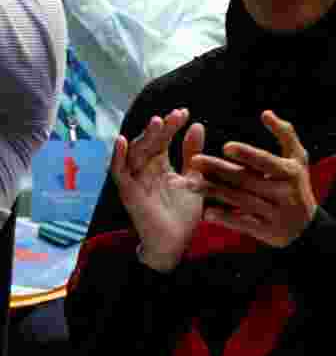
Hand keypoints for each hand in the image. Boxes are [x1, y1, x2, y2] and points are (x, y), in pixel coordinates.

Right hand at [111, 108, 205, 272]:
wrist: (176, 243)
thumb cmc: (182, 213)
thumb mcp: (193, 178)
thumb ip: (193, 154)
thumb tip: (197, 125)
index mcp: (159, 165)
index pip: (162, 139)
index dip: (171, 126)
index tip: (185, 113)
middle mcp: (145, 170)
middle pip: (149, 143)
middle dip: (161, 128)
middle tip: (175, 116)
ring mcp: (135, 180)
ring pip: (135, 153)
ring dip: (144, 137)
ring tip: (157, 122)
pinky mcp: (128, 193)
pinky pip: (119, 173)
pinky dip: (118, 157)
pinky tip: (122, 141)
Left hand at [191, 110, 316, 247]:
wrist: (308, 227)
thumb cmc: (297, 184)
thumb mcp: (298, 157)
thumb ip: (285, 133)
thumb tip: (265, 113)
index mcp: (290, 172)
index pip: (266, 162)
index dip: (247, 154)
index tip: (226, 147)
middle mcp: (283, 193)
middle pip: (246, 180)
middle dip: (219, 170)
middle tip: (194, 161)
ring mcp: (274, 214)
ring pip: (240, 201)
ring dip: (213, 192)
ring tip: (189, 184)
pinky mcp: (266, 231)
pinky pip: (243, 224)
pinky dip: (224, 218)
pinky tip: (206, 212)